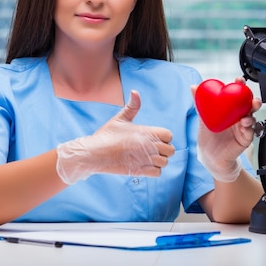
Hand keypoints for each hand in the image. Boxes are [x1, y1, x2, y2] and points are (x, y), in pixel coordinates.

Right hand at [56, 90, 174, 184]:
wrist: (94, 153)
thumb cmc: (106, 135)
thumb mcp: (120, 118)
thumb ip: (132, 106)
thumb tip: (135, 92)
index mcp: (146, 132)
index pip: (169, 135)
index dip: (164, 138)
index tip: (155, 139)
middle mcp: (148, 146)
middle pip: (170, 150)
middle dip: (163, 150)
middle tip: (152, 150)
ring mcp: (145, 159)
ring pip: (165, 162)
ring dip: (159, 161)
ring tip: (148, 158)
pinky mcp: (140, 171)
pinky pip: (157, 173)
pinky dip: (153, 171)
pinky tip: (144, 166)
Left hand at [192, 77, 261, 181]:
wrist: (210, 156)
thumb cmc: (209, 136)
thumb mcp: (203, 117)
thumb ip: (200, 102)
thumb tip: (194, 87)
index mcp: (231, 110)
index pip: (238, 95)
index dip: (241, 87)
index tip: (238, 81)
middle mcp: (239, 118)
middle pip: (250, 105)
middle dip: (252, 98)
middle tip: (248, 95)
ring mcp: (243, 128)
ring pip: (252, 117)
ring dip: (252, 112)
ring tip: (247, 111)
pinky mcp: (245, 139)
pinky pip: (250, 132)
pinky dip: (248, 127)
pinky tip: (244, 123)